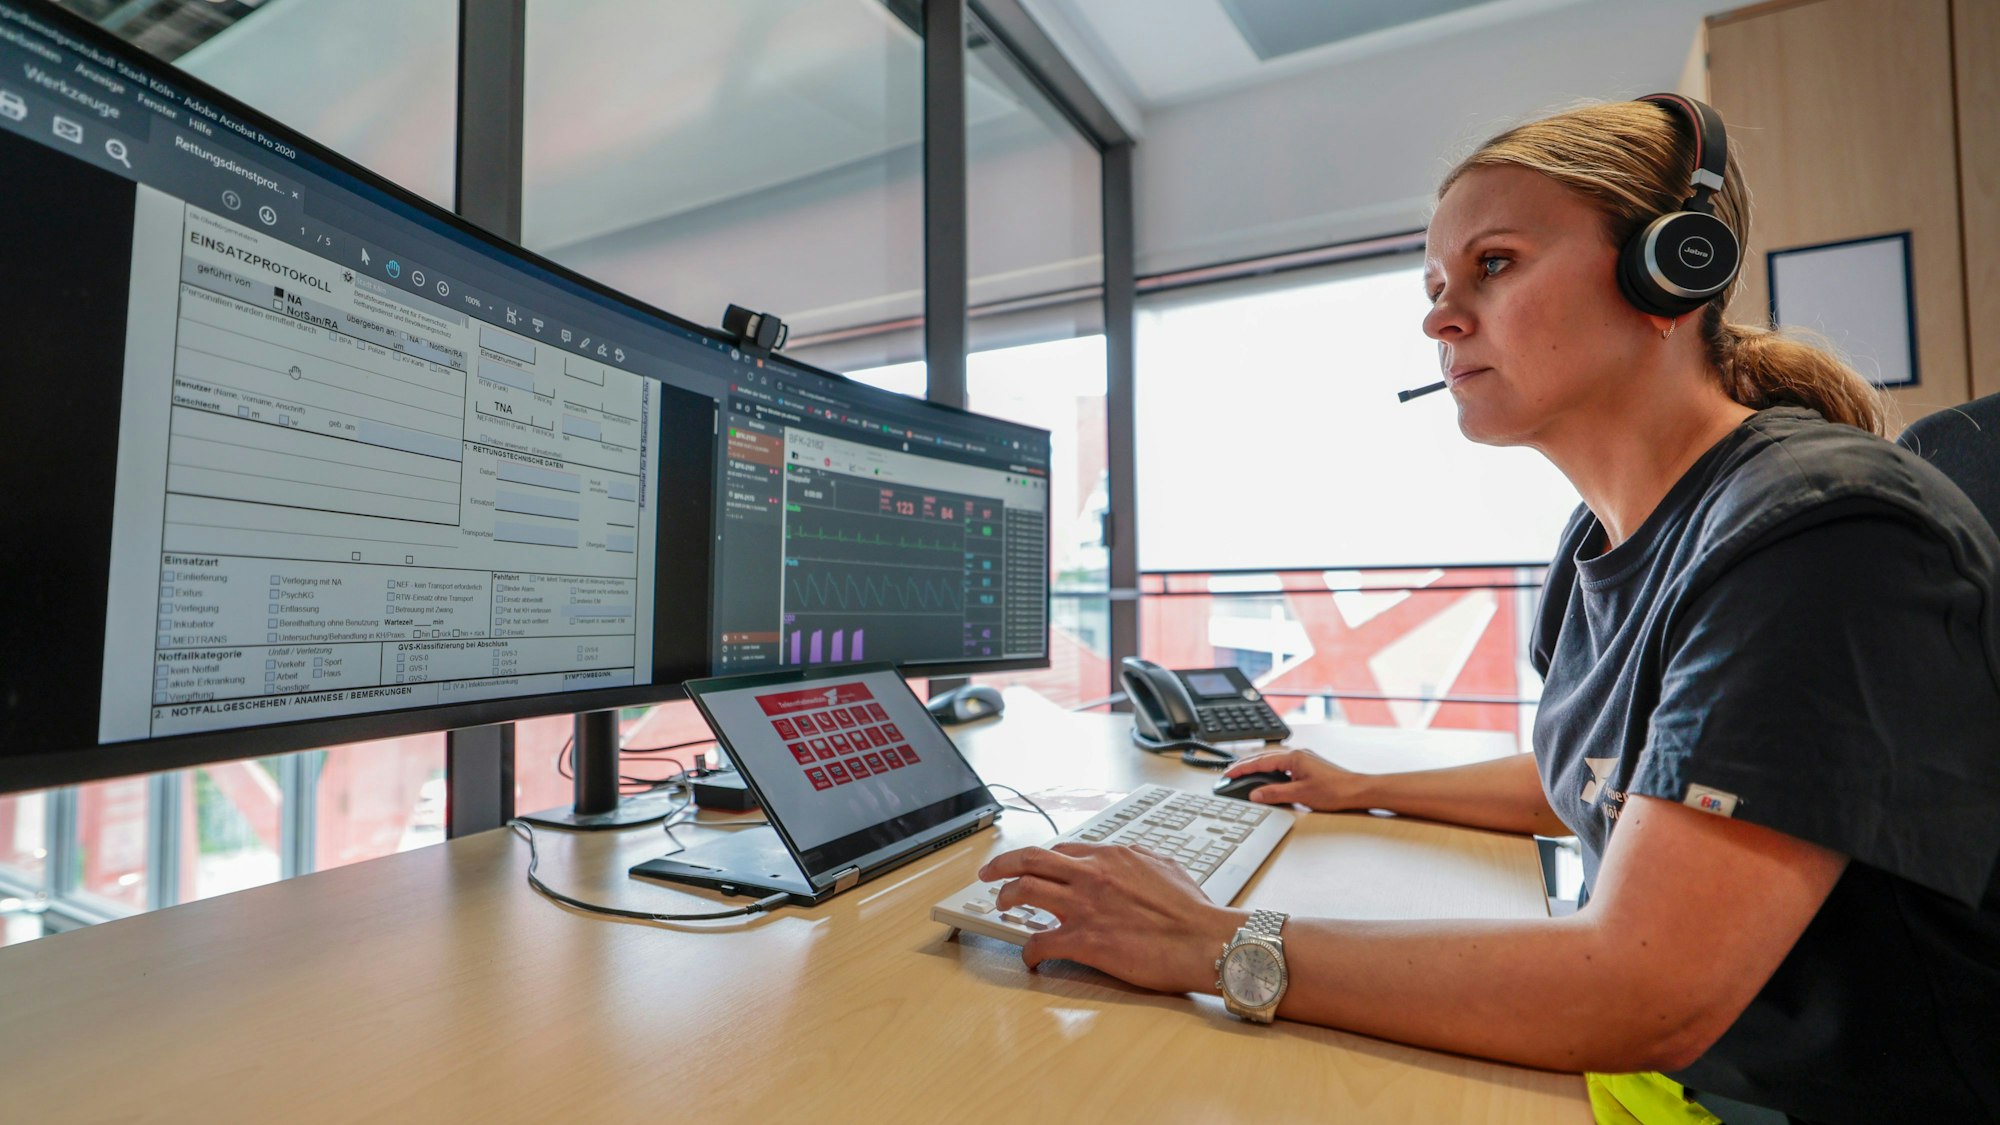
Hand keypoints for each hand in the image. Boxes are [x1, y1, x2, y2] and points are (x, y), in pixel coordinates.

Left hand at [977, 843, 1243, 993]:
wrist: (1203, 940)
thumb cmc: (1191, 911)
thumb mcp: (1165, 866)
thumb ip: (1139, 857)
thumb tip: (1129, 855)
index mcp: (1110, 856)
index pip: (1060, 851)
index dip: (1039, 859)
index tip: (1030, 866)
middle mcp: (1090, 874)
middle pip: (1029, 860)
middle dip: (1001, 865)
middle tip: (988, 874)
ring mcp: (1083, 906)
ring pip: (1024, 891)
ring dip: (1005, 898)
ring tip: (1001, 908)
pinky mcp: (1083, 940)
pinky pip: (1039, 943)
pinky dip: (1029, 952)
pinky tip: (1031, 959)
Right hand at [1223, 747, 1370, 811]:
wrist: (1359, 792)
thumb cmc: (1335, 791)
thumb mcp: (1300, 795)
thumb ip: (1275, 794)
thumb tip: (1255, 794)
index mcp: (1294, 758)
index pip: (1260, 762)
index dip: (1242, 768)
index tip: (1228, 774)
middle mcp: (1298, 756)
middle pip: (1265, 758)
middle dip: (1246, 766)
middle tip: (1231, 774)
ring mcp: (1304, 761)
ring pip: (1274, 762)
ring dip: (1258, 768)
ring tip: (1244, 776)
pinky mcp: (1309, 768)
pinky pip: (1283, 767)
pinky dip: (1270, 772)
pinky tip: (1269, 780)